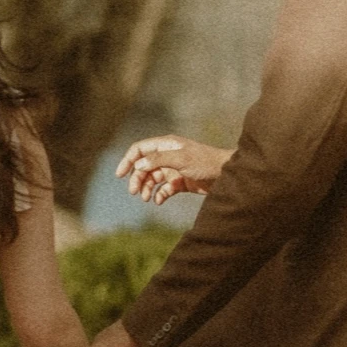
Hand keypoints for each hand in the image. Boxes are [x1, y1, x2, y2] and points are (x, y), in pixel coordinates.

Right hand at [115, 135, 230, 206]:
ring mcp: (173, 169)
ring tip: (146, 198)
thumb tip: (138, 165)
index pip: (140, 149)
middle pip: (144, 166)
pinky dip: (159, 195)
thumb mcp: (181, 159)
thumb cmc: (206, 162)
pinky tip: (159, 201)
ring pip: (153, 179)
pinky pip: (164, 189)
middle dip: (137, 179)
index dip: (128, 160)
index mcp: (166, 145)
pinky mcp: (180, 182)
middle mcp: (168, 156)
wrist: (227, 175)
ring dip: (147, 188)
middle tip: (135, 192)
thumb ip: (159, 160)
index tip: (120, 175)